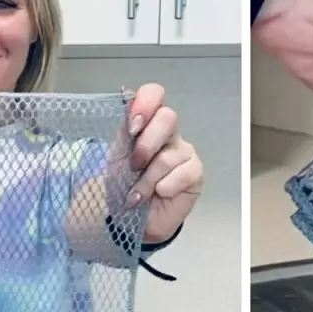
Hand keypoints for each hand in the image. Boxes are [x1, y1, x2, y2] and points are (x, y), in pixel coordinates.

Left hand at [122, 83, 202, 243]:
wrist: (130, 220)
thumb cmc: (123, 185)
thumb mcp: (116, 156)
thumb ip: (124, 128)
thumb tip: (125, 92)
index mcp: (147, 123)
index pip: (155, 94)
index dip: (145, 104)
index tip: (132, 128)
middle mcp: (168, 133)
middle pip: (168, 117)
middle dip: (146, 144)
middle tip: (134, 166)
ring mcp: (184, 152)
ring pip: (169, 154)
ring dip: (147, 179)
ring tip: (138, 193)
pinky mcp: (195, 173)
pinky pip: (182, 174)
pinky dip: (164, 188)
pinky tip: (159, 195)